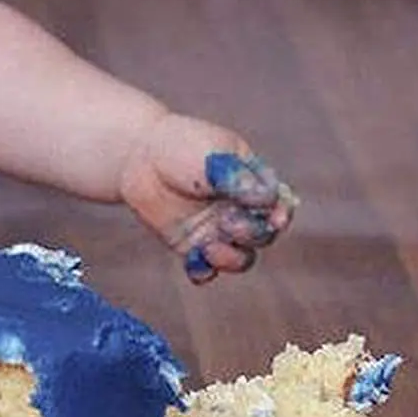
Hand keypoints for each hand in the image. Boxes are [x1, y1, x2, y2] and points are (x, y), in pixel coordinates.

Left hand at [118, 114, 296, 283]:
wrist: (137, 155)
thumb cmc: (178, 145)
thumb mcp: (209, 154)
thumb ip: (235, 177)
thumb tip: (267, 199)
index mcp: (252, 181)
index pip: (277, 203)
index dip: (280, 213)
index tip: (274, 218)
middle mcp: (240, 209)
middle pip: (263, 234)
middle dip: (251, 233)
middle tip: (227, 222)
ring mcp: (219, 229)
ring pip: (240, 257)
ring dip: (231, 258)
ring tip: (210, 247)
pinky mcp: (195, 245)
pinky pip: (206, 267)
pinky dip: (203, 271)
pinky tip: (195, 263)